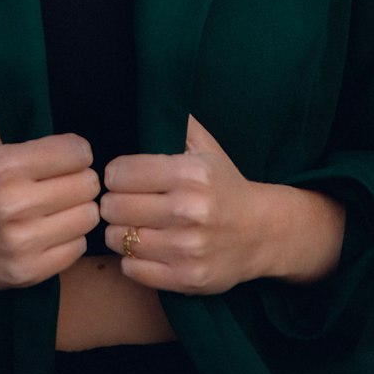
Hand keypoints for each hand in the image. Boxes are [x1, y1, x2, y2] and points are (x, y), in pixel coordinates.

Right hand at [0, 120, 99, 293]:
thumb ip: (22, 121)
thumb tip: (62, 106)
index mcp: (5, 166)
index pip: (77, 152)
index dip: (76, 151)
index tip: (66, 156)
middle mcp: (13, 205)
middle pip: (87, 185)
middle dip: (81, 179)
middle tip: (65, 181)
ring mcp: (20, 243)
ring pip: (87, 217)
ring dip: (79, 209)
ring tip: (60, 205)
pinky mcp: (26, 273)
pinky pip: (77, 248)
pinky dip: (70, 237)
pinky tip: (52, 229)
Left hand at [99, 115, 344, 293]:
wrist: (261, 232)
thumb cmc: (223, 184)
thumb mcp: (204, 146)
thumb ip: (174, 121)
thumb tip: (145, 93)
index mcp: (190, 173)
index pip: (120, 172)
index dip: (115, 173)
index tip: (121, 176)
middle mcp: (189, 211)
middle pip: (114, 206)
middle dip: (113, 202)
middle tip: (121, 201)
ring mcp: (188, 249)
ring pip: (119, 238)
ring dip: (119, 231)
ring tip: (131, 223)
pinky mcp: (187, 279)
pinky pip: (132, 269)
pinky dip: (132, 258)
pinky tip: (144, 246)